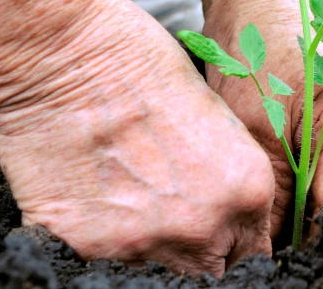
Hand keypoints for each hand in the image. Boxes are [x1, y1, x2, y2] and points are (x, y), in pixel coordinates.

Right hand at [0, 0, 275, 276]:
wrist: (68, 55)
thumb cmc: (144, 65)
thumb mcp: (218, 119)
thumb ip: (230, 178)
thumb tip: (228, 213)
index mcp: (248, 191)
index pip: (253, 252)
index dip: (234, 242)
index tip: (218, 234)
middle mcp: (205, 226)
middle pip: (211, 270)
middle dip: (198, 249)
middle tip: (172, 215)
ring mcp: (147, 243)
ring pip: (160, 270)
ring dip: (150, 244)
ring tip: (128, 196)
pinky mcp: (89, 247)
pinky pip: (104, 262)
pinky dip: (101, 239)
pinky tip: (94, 197)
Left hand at [202, 0, 322, 239]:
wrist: (264, 8)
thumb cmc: (255, 56)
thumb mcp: (253, 132)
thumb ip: (274, 200)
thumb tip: (273, 256)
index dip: (314, 247)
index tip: (279, 263)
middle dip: (321, 238)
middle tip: (275, 248)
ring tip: (282, 225)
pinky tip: (297, 200)